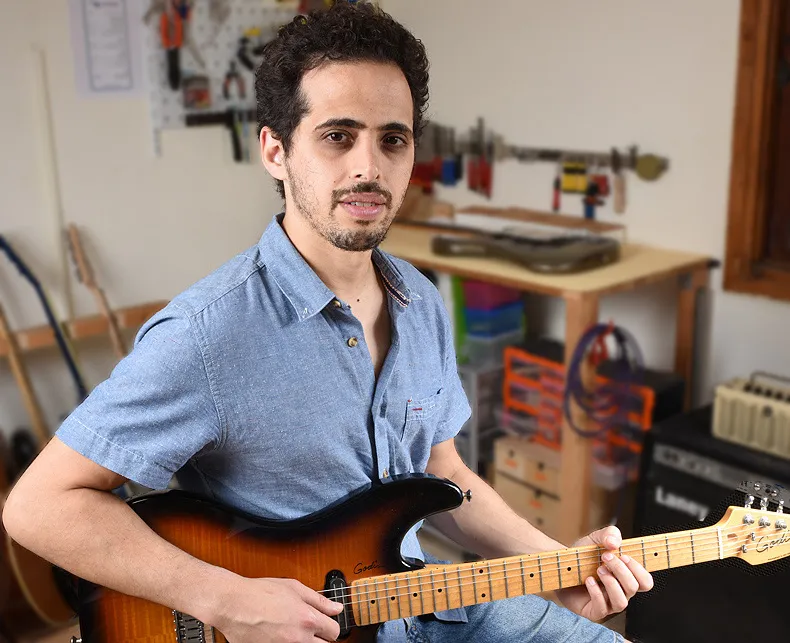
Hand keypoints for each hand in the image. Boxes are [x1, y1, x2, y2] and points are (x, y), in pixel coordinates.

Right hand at [210, 576, 343, 641]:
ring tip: (294, 631)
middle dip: (320, 638)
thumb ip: (319, 600)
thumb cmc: (260, 592)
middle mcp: (298, 638)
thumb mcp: (294, 588)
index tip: (325, 623)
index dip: (331, 626)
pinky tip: (282, 636)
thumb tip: (337, 608)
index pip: (334, 632)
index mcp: (308, 619)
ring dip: (305, 642)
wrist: (233, 604)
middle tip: (310, 628)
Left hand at [555, 526, 652, 621]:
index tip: (623, 556)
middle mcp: (620, 592)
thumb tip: (614, 543)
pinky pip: (601, 608)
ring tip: (598, 569)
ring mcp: (608, 603)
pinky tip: (588, 580)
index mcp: (625, 578)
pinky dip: (596, 593)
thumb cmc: (583, 556)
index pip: (645, 582)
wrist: (561, 566)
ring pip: (621, 602)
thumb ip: (609, 534)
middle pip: (633, 588)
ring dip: (611, 583)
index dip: (638, 570)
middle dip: (621, 571)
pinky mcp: (593, 611)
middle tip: (605, 557)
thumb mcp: (596, 539)